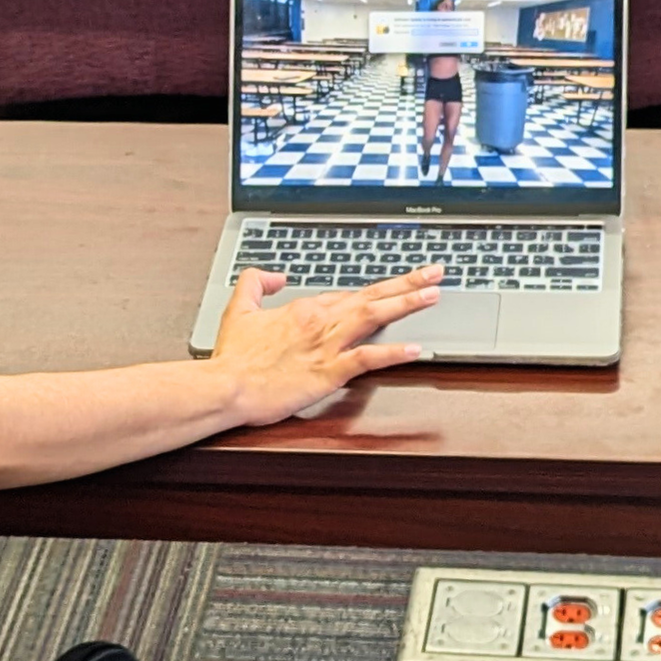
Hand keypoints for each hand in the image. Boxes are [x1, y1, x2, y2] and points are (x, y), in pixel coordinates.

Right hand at [209, 265, 442, 426]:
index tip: (396, 283)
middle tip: (435, 274)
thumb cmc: (232, 357)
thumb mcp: (236, 309)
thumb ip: (255, 283)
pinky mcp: (328, 372)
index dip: (375, 289)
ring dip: (406, 305)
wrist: (225, 386)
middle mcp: (319, 322)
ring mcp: (326, 346)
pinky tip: (415, 349)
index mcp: (302, 308)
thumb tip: (276, 274)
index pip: (348, 294)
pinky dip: (392, 354)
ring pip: (373, 318)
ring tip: (432, 295)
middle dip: (406, 283)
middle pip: (370, 297)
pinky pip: (366, 359)